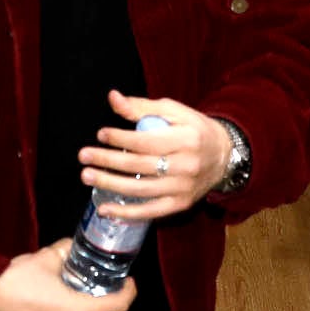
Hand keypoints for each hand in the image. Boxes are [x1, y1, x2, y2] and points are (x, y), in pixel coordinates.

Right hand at [0, 241, 138, 310]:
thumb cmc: (17, 278)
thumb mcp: (47, 257)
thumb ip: (67, 251)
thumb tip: (74, 246)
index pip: (118, 306)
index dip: (129, 293)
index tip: (129, 282)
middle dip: (93, 297)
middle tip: (85, 279)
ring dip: (75, 308)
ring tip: (62, 290)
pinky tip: (47, 302)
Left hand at [81, 92, 234, 222]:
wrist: (225, 156)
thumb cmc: (195, 130)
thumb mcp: (174, 112)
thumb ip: (142, 107)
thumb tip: (113, 98)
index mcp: (186, 139)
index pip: (147, 141)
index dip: (121, 138)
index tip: (101, 134)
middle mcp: (186, 165)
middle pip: (140, 165)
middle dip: (108, 160)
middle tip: (84, 156)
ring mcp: (183, 188)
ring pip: (141, 189)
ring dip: (110, 184)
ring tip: (87, 176)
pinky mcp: (180, 205)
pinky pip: (150, 211)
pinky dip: (126, 213)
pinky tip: (104, 209)